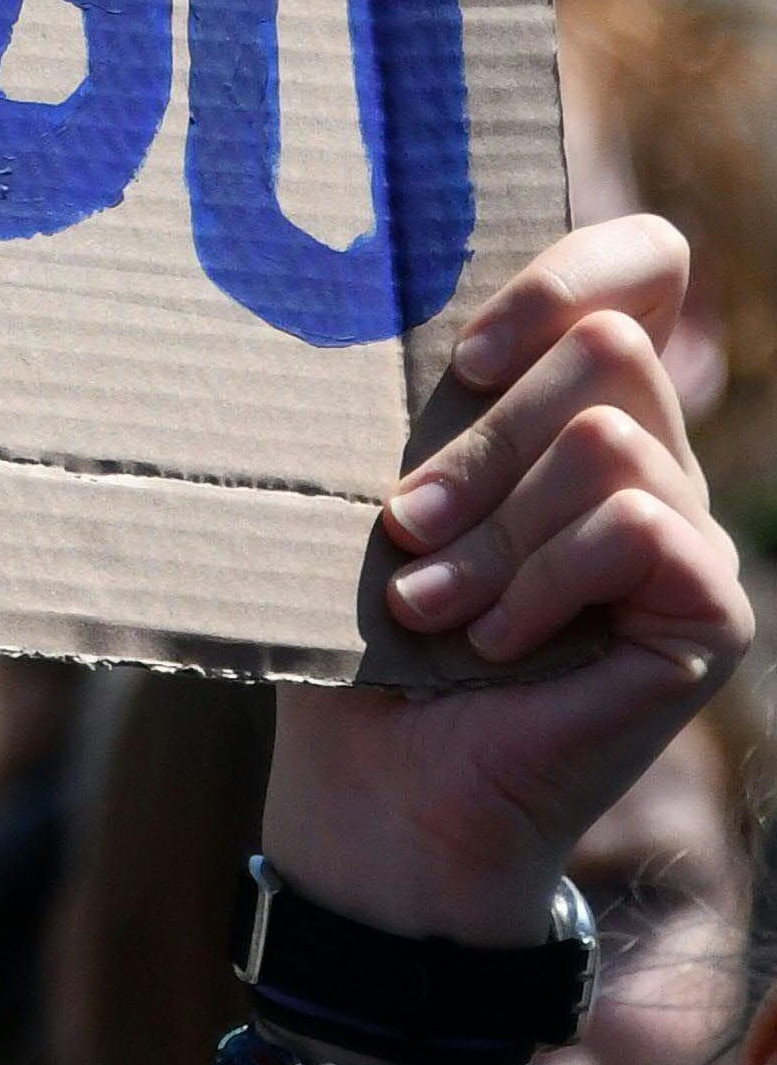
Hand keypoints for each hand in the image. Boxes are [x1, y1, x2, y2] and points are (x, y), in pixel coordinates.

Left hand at [268, 219, 752, 943]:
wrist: (382, 794)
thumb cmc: (355, 643)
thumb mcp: (368, 499)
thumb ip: (411, 405)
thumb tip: (372, 293)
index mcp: (565, 415)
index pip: (640, 270)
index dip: (568, 275)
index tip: (467, 358)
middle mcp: (645, 463)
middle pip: (611, 347)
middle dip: (481, 441)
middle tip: (405, 528)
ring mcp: (687, 537)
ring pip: (612, 437)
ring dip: (495, 527)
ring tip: (430, 604)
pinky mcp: (708, 611)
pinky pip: (636, 527)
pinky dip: (541, 581)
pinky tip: (495, 644)